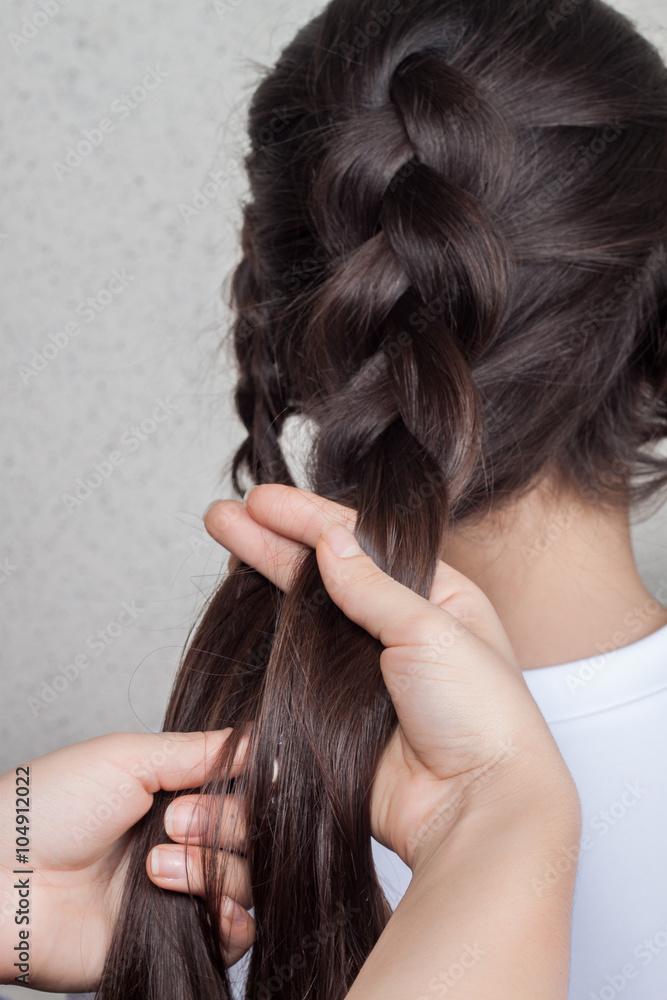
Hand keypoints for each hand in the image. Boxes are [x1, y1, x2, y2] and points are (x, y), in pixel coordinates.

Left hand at [0, 730, 253, 991]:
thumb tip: (263, 739)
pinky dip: (232, 922)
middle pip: (253, 832)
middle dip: (221, 824)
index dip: (250, 786)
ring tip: (154, 867)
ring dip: (209, 870)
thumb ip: (202, 750)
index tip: (239, 780)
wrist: (2, 880)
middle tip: (171, 822)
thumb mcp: (128, 757)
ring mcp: (181, 891)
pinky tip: (204, 907)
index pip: (245, 788)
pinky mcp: (176, 940)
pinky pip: (236, 936)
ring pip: (248, 880)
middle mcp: (185, 840)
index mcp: (175, 793)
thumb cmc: (50, 808)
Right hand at [198, 485, 577, 875]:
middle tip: (225, 516)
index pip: (363, 543)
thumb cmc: (483, 718)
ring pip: (306, 612)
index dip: (309, 518)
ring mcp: (368, 670)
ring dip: (266, 575)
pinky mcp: (341, 710)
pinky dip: (271, 632)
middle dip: (273, 539)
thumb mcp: (431, 631)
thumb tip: (331, 541)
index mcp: (438, 595)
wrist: (477, 809)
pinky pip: (298, 663)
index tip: (261, 501)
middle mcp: (401, 627)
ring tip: (226, 540)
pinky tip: (246, 604)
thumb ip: (373, 588)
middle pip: (325, 571)